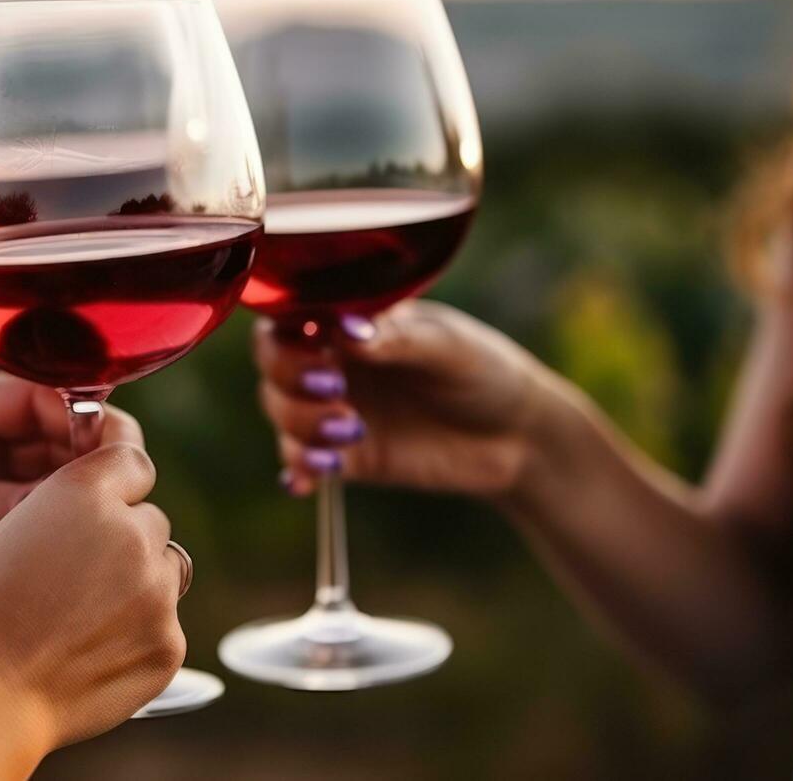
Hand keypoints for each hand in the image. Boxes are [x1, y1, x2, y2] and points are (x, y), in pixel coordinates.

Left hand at [0, 372, 141, 629]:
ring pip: (49, 477)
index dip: (87, 419)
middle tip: (125, 500)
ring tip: (106, 531)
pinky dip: (50, 529)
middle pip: (56, 434)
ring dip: (73, 499)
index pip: (39, 396)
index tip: (121, 455)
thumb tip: (57, 507)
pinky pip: (28, 513)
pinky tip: (75, 552)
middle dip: (90, 462)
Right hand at [0, 442, 185, 778]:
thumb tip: (118, 507)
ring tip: (83, 619)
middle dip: (126, 543)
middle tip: (79, 579)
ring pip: (166, 573)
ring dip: (140, 587)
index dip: (121, 484)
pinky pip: (166, 627)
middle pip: (151, 522)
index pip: (134, 461)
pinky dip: (140, 637)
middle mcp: (131, 532)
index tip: (110, 503)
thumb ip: (79, 507)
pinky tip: (91, 653)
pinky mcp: (168, 643)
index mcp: (86, 492)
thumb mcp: (16, 527)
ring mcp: (156, 591)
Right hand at [255, 300, 579, 500]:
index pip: (292, 313)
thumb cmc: (485, 371)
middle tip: (334, 387)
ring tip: (352, 430)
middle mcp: (334, 360)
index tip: (317, 344)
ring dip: (300, 422)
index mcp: (351, 319)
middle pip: (274, 362)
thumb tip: (347, 331)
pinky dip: (298, 469)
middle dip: (289, 376)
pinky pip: (303, 462)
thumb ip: (397, 338)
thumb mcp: (447, 345)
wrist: (518, 437)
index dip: (289, 328)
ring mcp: (335, 408)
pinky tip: (307, 479)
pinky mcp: (347, 456)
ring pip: (281, 410)